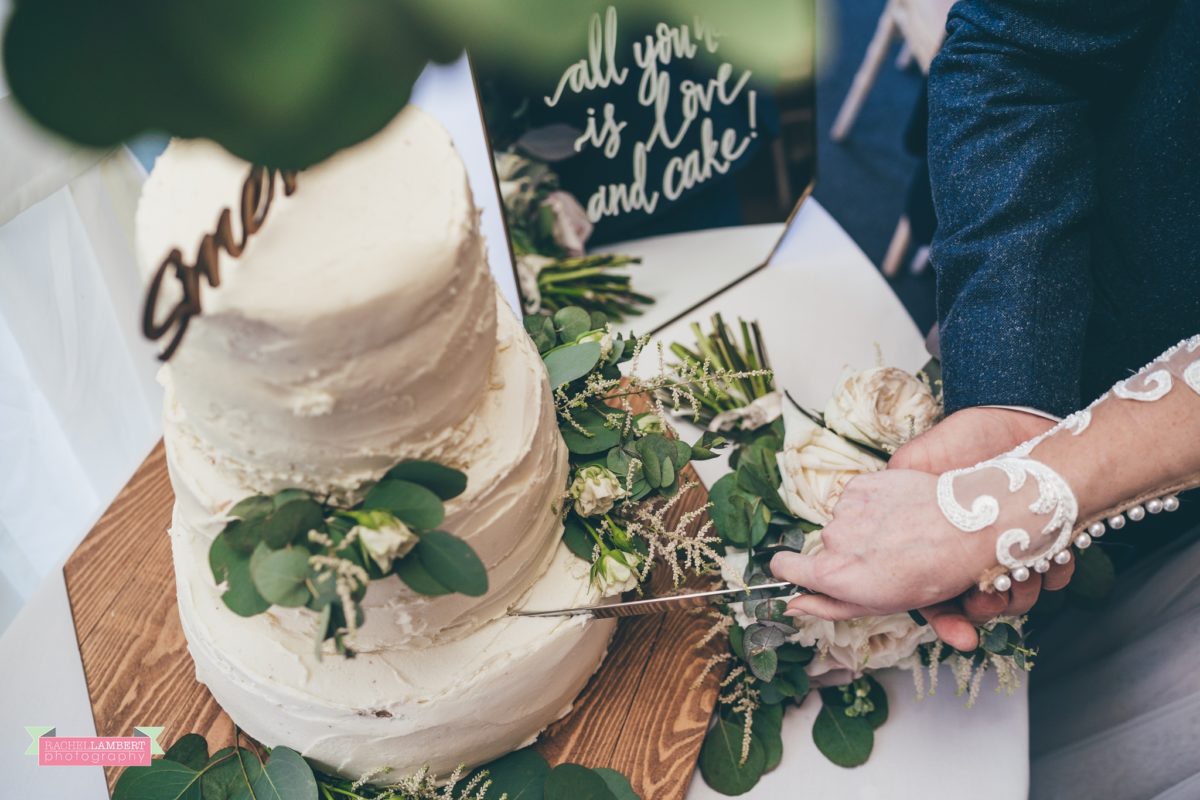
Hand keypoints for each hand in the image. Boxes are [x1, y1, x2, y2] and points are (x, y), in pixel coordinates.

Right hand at [769, 469, 1000, 618]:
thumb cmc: (931, 575)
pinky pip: (856, 497)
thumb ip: (828, 605)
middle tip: (885, 557)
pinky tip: (899, 512)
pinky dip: (872, 503)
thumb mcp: (878, 604)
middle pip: (825, 545)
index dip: (789, 568)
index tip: (799, 568)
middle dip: (847, 550)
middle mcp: (833, 539)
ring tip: (899, 533)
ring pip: (843, 519)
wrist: (968, 526)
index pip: (782, 567)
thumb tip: (792, 605)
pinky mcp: (862, 484)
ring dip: (862, 525)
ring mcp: (846, 508)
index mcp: (833, 576)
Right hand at [890, 406, 1072, 649]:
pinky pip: (1054, 577)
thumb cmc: (965, 436)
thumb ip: (894, 489)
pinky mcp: (1048, 542)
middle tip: (993, 592)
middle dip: (989, 606)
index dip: (946, 619)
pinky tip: (1052, 554)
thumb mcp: (918, 460)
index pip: (934, 593)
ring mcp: (1012, 550)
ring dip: (1023, 591)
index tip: (962, 634)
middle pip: (977, 605)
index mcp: (937, 542)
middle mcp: (972, 552)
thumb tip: (867, 529)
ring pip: (1017, 598)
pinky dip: (1055, 572)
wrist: (1018, 415)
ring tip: (1026, 564)